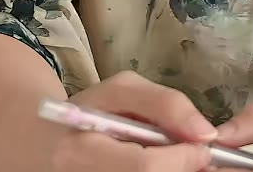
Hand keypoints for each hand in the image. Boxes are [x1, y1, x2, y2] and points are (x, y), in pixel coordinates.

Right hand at [43, 70, 218, 171]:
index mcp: (79, 151)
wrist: (47, 143)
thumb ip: (165, 104)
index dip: (183, 157)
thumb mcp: (122, 89)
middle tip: (195, 155)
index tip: (202, 144)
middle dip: (184, 167)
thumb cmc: (89, 110)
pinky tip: (166, 164)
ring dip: (179, 171)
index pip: (144, 166)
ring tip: (178, 157)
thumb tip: (205, 134)